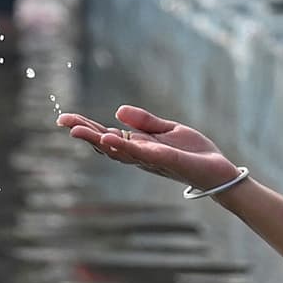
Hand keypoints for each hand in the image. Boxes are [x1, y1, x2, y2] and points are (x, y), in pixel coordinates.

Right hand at [56, 104, 240, 191]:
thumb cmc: (194, 152)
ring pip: (120, 152)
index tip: (65, 118)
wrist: (219, 171)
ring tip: (78, 131)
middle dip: (85, 134)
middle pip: (107, 145)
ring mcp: (153, 160)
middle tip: (63, 122)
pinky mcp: (170, 160)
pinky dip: (127, 146)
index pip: (107, 136)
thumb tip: (117, 111)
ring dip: (99, 141)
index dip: (87, 127)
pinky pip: (145, 154)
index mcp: (139, 147)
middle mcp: (141, 156)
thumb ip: (145, 121)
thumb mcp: (168, 129)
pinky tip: (111, 138)